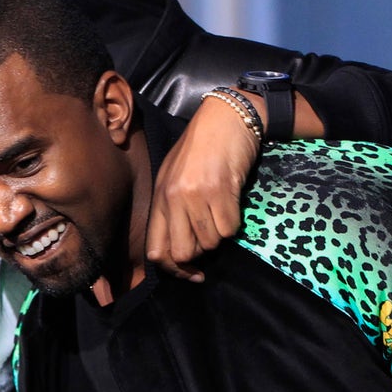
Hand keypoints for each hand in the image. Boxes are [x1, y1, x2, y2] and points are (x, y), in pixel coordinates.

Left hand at [146, 95, 260, 280]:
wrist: (226, 118)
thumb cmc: (202, 147)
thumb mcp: (177, 177)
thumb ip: (173, 210)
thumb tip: (183, 250)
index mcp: (160, 197)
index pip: (156, 251)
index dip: (175, 269)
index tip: (194, 273)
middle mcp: (173, 198)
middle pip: (183, 253)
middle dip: (201, 253)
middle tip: (212, 237)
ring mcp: (195, 195)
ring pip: (210, 242)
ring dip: (220, 233)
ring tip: (222, 209)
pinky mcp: (220, 190)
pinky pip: (229, 228)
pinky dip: (235, 222)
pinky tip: (232, 201)